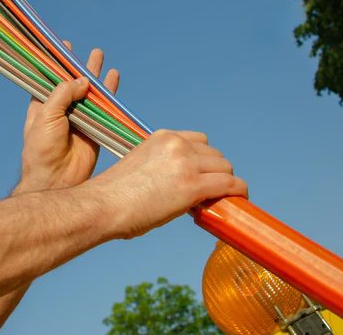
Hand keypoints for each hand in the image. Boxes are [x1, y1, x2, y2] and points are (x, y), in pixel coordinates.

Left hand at [14, 44, 119, 194]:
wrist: (55, 180)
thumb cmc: (42, 148)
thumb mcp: (46, 116)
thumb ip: (63, 94)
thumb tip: (83, 80)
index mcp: (42, 105)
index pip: (47, 79)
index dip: (53, 62)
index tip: (59, 45)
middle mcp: (60, 109)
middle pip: (70, 81)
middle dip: (76, 64)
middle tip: (83, 48)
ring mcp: (78, 118)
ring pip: (88, 91)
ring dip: (94, 74)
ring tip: (98, 54)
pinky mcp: (94, 128)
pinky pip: (103, 106)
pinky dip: (109, 91)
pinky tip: (113, 77)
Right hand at [91, 130, 247, 238]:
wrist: (102, 205)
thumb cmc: (114, 195)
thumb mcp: (140, 165)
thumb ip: (161, 165)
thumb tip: (178, 184)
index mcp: (161, 136)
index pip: (198, 140)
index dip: (204, 159)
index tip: (202, 174)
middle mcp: (176, 144)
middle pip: (215, 154)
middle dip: (215, 172)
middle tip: (208, 193)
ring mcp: (186, 163)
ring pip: (225, 168)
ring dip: (225, 183)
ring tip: (218, 200)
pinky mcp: (193, 185)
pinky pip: (230, 184)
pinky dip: (239, 191)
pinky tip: (240, 199)